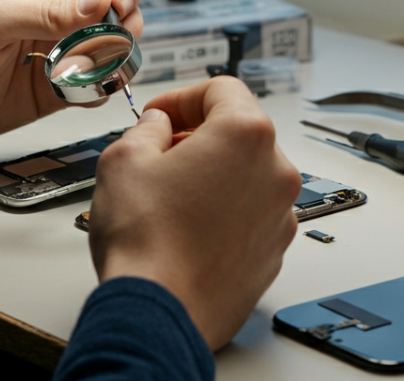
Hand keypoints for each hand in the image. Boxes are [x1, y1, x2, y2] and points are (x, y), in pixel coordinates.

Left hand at [0, 0, 142, 145]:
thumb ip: (47, 12)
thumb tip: (102, 2)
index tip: (120, 5)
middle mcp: (57, 7)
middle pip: (120, 2)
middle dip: (124, 22)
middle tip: (106, 43)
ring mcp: (62, 46)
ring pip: (117, 43)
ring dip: (115, 57)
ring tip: (86, 71)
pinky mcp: (62, 83)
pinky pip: (101, 81)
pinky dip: (101, 88)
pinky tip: (78, 92)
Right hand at [87, 77, 302, 349]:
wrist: (159, 314)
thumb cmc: (145, 241)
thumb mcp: (124, 158)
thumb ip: (146, 128)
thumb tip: (157, 126)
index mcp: (245, 136)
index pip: (221, 89)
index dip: (181, 97)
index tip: (159, 115)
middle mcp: (275, 173)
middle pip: (239, 131)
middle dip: (198, 133)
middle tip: (159, 150)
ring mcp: (279, 216)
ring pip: (246, 174)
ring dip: (212, 173)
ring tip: (168, 193)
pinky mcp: (272, 252)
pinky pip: (249, 213)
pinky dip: (222, 210)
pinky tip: (184, 226)